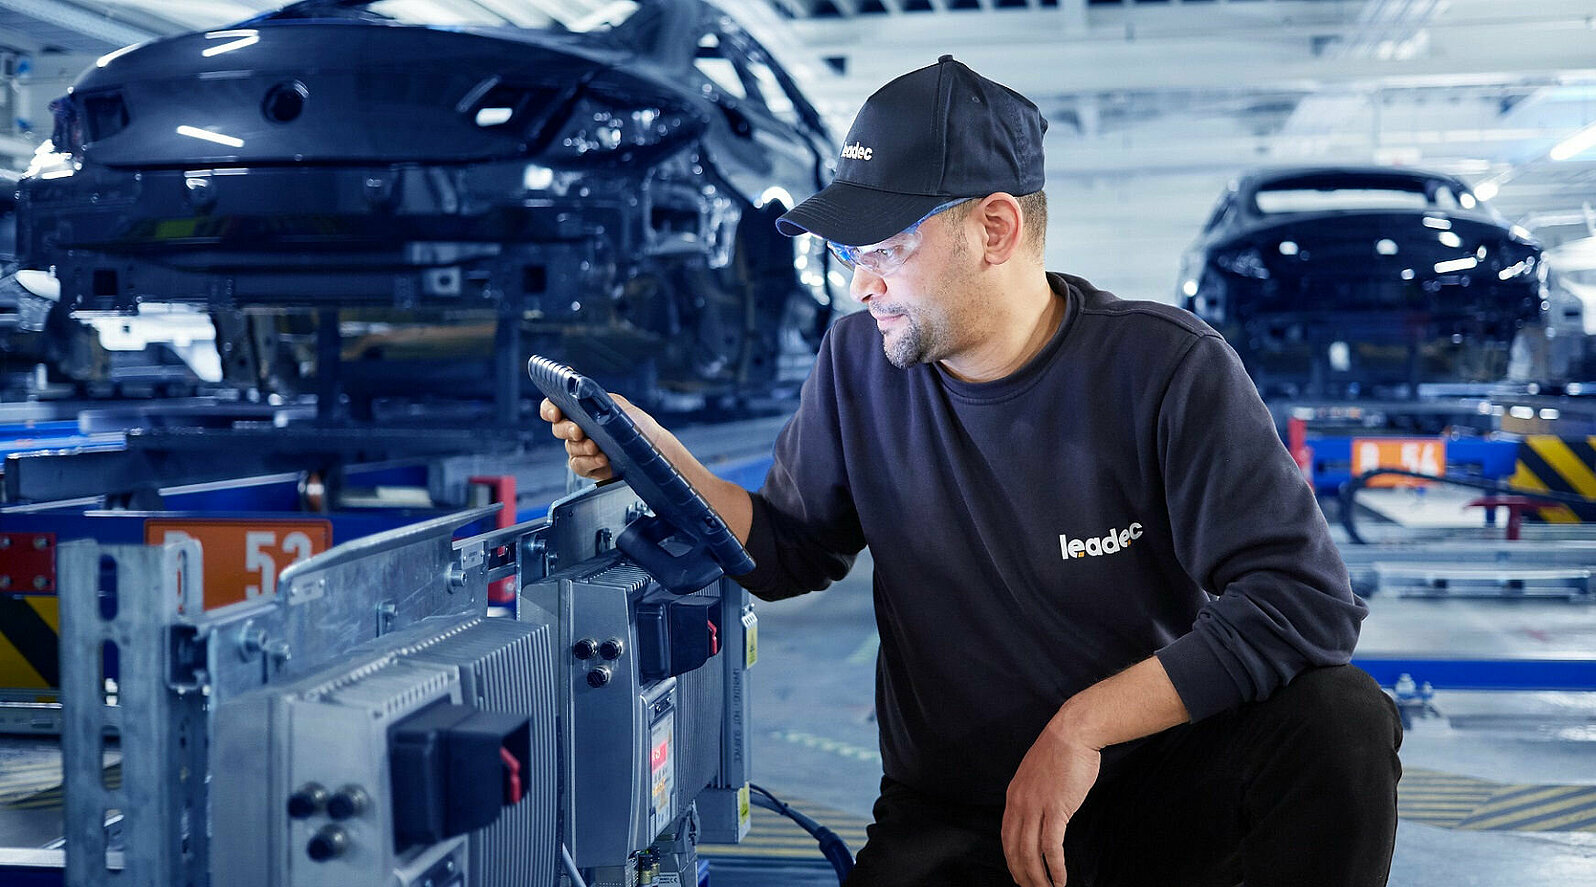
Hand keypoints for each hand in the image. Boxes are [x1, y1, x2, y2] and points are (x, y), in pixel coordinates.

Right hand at [540, 393, 658, 480]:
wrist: (653, 446)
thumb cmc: (634, 423)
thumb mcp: (617, 405)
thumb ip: (596, 399)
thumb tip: (581, 393)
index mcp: (579, 411)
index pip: (554, 408)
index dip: (549, 409)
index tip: (555, 412)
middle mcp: (577, 430)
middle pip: (559, 429)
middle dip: (566, 429)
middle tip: (579, 431)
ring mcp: (581, 449)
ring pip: (570, 448)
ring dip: (582, 448)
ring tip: (596, 447)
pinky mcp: (590, 467)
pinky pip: (579, 466)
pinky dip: (589, 462)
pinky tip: (602, 459)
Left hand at [1001, 715, 1101, 886]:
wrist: (1072, 733)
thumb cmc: (1061, 752)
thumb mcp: (1037, 775)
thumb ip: (1034, 796)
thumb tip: (1041, 814)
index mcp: (1014, 796)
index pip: (1006, 836)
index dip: (1011, 860)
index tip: (1019, 875)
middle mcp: (1020, 804)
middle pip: (1015, 850)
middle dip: (1023, 875)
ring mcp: (1036, 807)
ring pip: (1031, 853)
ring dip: (1039, 878)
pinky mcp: (1056, 809)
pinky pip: (1051, 847)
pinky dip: (1055, 867)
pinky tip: (1061, 879)